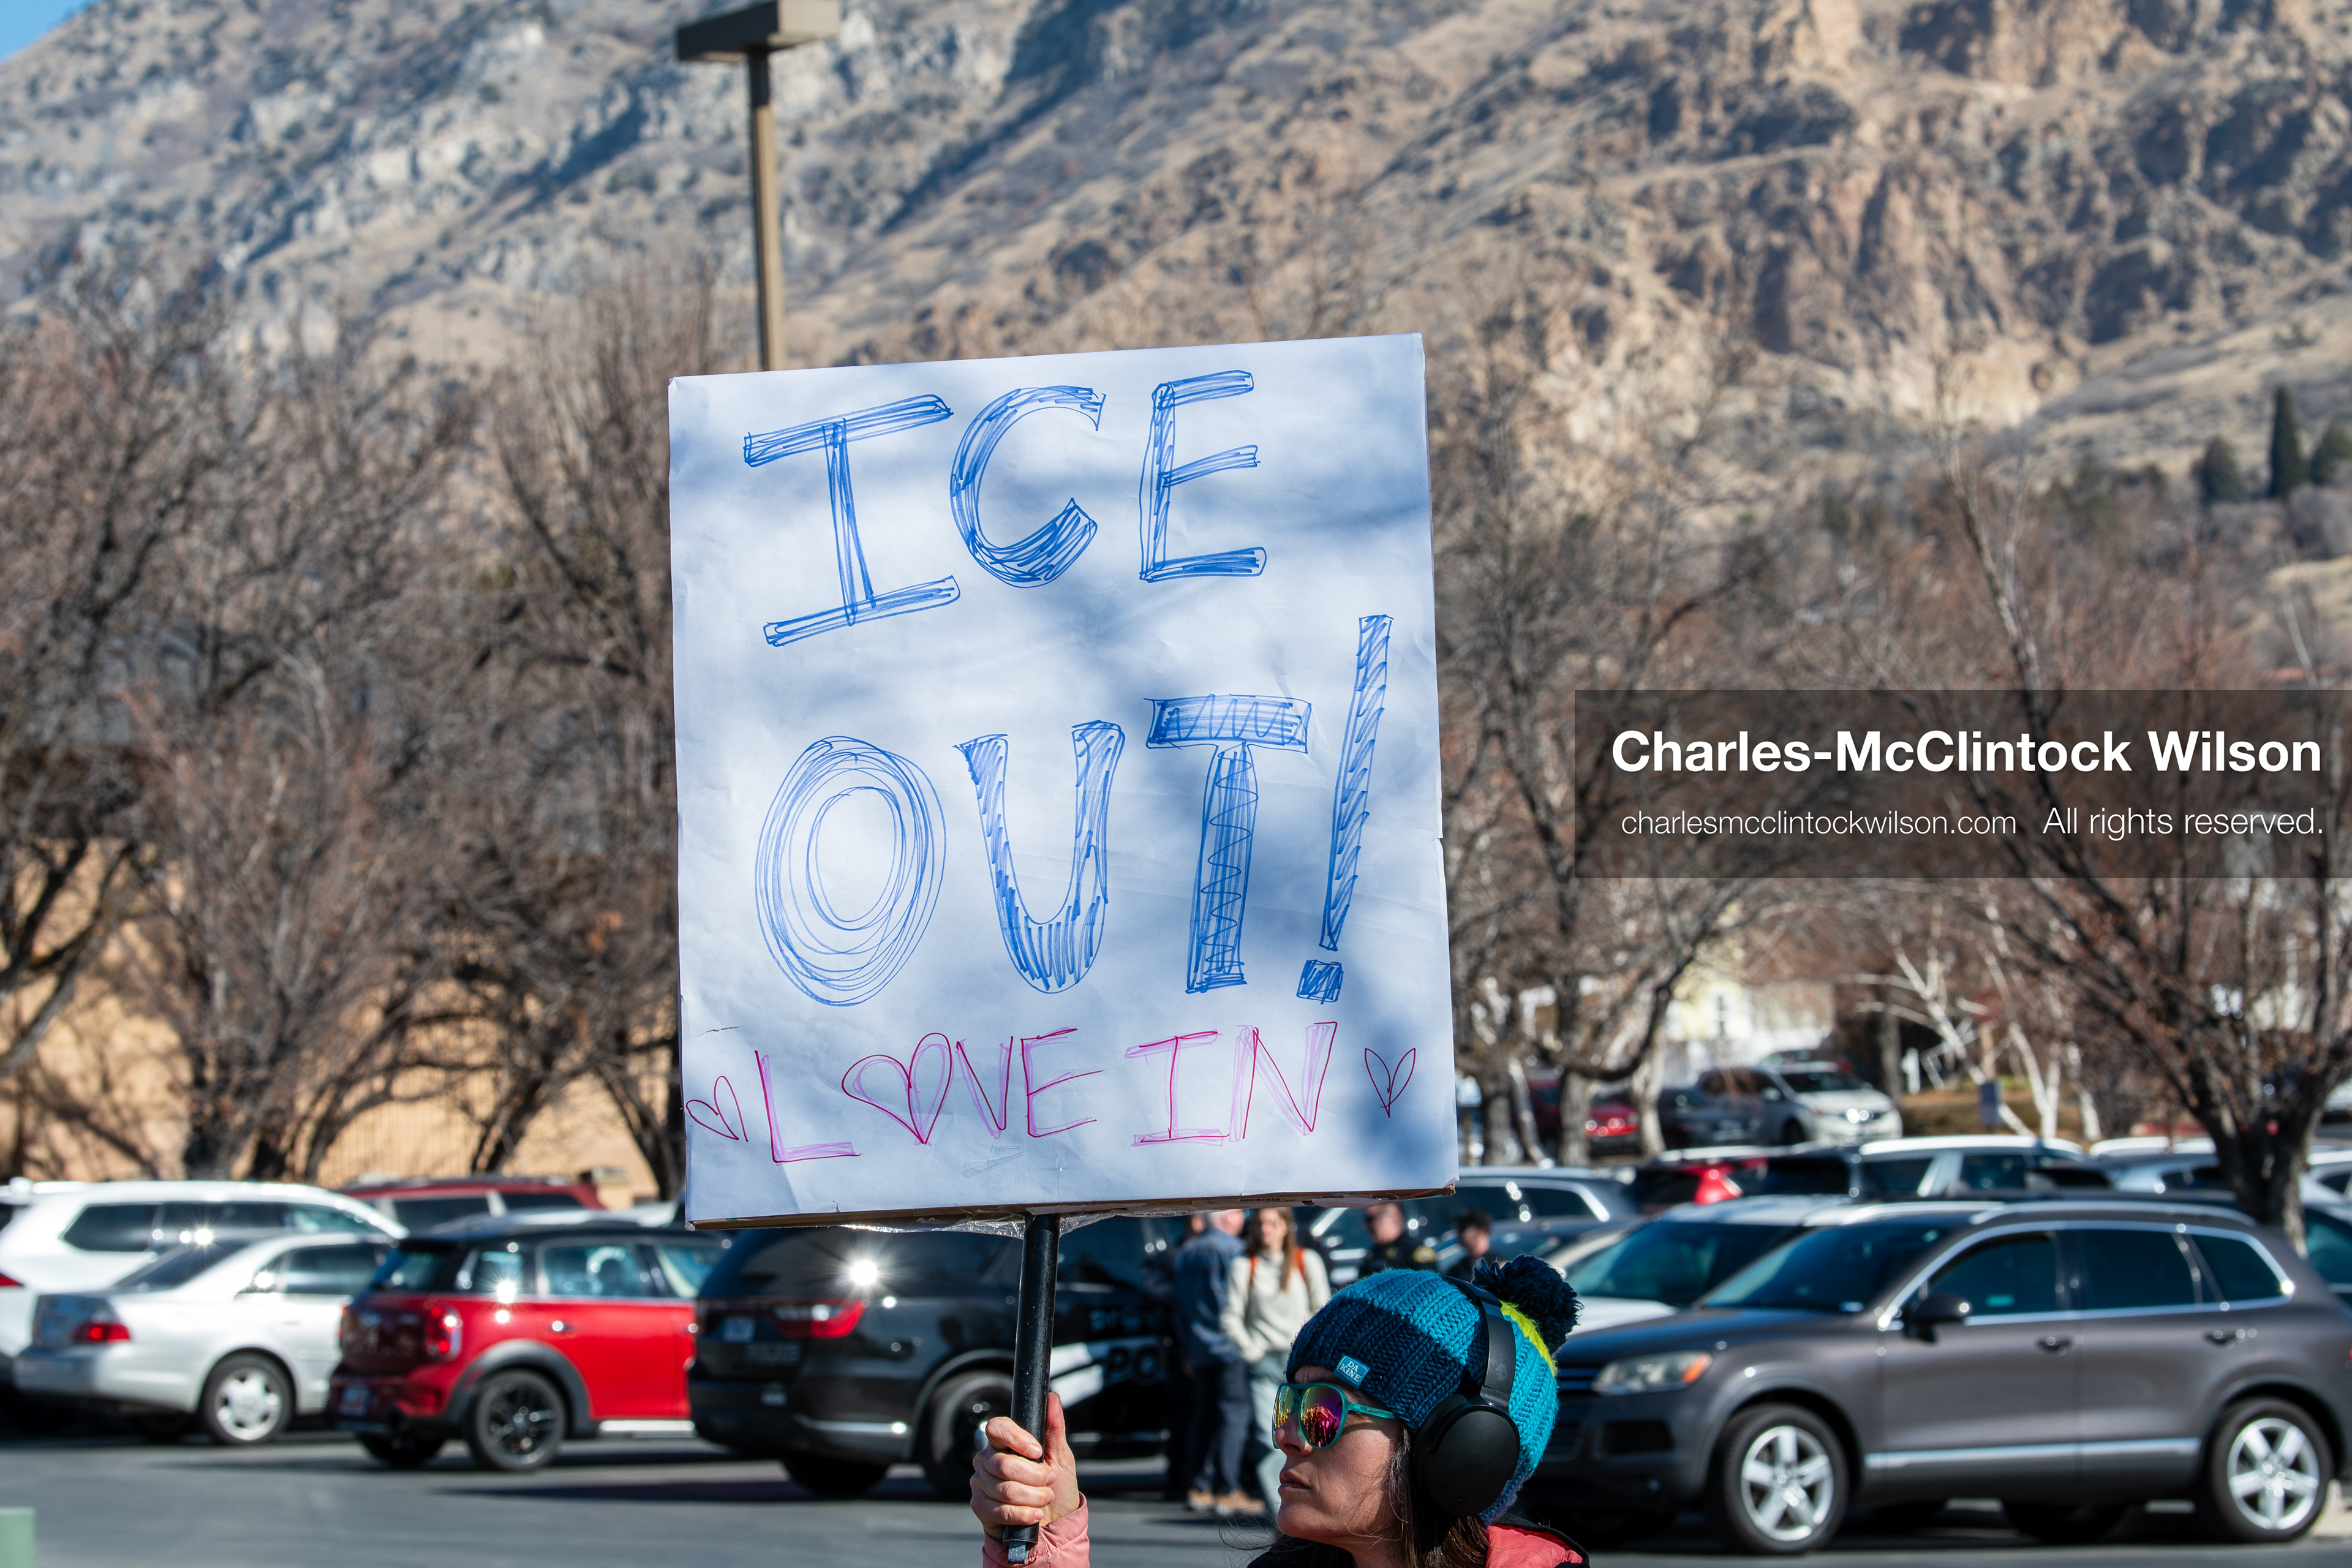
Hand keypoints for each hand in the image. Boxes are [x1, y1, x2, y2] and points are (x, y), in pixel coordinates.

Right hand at [971, 1392, 1080, 1539]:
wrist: (1053, 1521)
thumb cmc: (1056, 1485)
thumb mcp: (1060, 1457)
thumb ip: (1054, 1428)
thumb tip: (1052, 1398)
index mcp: (1003, 1442)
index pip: (997, 1428)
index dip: (1017, 1439)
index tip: (1038, 1452)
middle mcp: (986, 1459)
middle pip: (1003, 1464)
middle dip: (1034, 1476)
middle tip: (1050, 1480)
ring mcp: (980, 1483)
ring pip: (1004, 1489)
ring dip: (1033, 1497)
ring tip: (1045, 1498)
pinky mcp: (980, 1506)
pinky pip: (999, 1510)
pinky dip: (1023, 1514)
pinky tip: (1034, 1515)